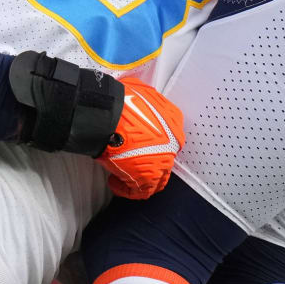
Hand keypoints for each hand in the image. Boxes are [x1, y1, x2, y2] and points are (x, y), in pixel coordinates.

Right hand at [99, 80, 184, 199]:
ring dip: (139, 178)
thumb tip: (133, 98)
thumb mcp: (139, 92)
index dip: (153, 141)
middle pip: (165, 159)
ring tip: (121, 176)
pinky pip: (140, 191)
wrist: (111, 115)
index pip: (169, 136)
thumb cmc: (122, 101)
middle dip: (148, 162)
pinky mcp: (148, 179)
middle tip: (131, 162)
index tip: (139, 143)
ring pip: (156, 179)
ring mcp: (163, 162)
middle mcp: (173, 143)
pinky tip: (114, 183)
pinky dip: (126, 190)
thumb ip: (143, 101)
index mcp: (173, 120)